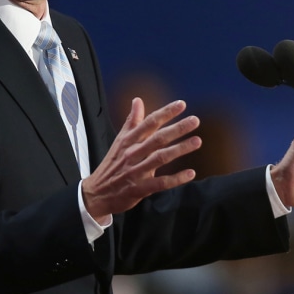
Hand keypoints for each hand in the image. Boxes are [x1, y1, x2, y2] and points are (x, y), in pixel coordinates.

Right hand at [81, 98, 201, 221]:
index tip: (182, 104)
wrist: (96, 193)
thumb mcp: (119, 141)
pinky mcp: (139, 189)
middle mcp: (132, 154)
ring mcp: (135, 171)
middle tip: (195, 120)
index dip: (165, 113)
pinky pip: (160, 183)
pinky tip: (190, 173)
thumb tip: (138, 100)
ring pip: (160, 158)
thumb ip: (131, 121)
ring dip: (179, 150)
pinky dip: (175, 179)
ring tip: (197, 141)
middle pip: (157, 139)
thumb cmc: (112, 164)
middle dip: (177, 129)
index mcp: (128, 140)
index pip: (149, 123)